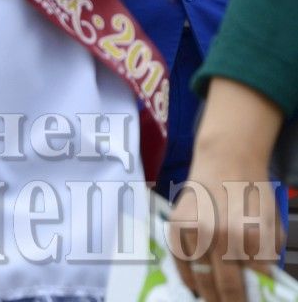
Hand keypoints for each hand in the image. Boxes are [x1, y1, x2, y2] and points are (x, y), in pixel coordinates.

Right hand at [169, 166, 280, 300]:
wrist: (226, 159)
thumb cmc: (253, 192)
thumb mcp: (271, 225)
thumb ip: (266, 255)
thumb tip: (257, 283)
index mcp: (251, 236)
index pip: (255, 281)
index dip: (253, 297)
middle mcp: (221, 236)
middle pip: (227, 286)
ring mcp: (195, 231)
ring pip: (201, 278)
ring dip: (209, 295)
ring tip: (213, 301)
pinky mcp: (176, 226)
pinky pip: (180, 262)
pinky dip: (187, 278)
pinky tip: (195, 287)